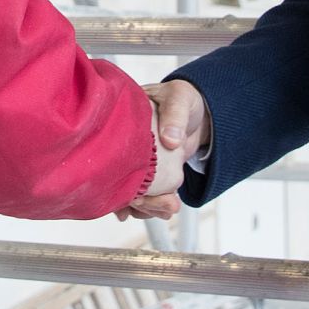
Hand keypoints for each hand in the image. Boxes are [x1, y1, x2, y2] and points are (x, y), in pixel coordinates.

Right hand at [117, 82, 209, 222]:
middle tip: (162, 205)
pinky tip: (162, 211)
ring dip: (147, 206)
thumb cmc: (184, 97)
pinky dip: (152, 205)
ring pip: (131, 191)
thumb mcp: (180, 98)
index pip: (108, 152)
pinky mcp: (150, 172)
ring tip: (168, 208)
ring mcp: (136, 161)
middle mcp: (124, 146)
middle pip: (117, 179)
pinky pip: (144, 193)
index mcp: (122, 122)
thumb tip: (171, 139)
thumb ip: (175, 115)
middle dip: (137, 199)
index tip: (134, 193)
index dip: (115, 176)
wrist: (200, 110)